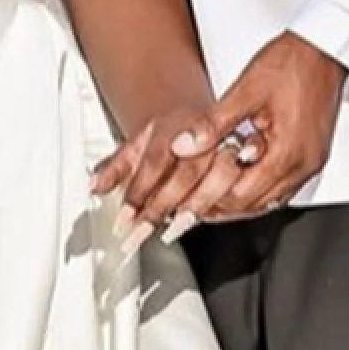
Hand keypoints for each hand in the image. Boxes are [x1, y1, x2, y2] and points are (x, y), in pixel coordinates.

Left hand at [95, 106, 260, 254]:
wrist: (201, 118)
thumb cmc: (169, 134)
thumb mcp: (138, 143)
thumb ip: (117, 166)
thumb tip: (93, 187)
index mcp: (175, 126)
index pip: (156, 159)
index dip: (140, 190)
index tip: (125, 218)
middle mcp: (206, 134)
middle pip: (189, 170)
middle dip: (166, 203)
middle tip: (144, 231)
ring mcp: (232, 145)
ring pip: (222, 178)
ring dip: (197, 207)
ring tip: (174, 228)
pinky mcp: (255, 160)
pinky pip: (245, 188)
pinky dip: (226, 208)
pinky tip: (205, 221)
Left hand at [168, 31, 347, 220]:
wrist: (324, 49)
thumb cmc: (291, 63)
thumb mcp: (244, 90)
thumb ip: (213, 123)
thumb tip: (184, 145)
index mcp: (287, 153)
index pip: (241, 195)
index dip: (208, 201)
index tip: (182, 204)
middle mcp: (303, 165)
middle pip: (255, 204)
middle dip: (220, 207)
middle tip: (187, 207)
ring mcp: (310, 163)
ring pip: (269, 200)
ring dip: (237, 200)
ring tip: (204, 198)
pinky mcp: (311, 155)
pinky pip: (281, 186)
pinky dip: (256, 188)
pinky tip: (237, 180)